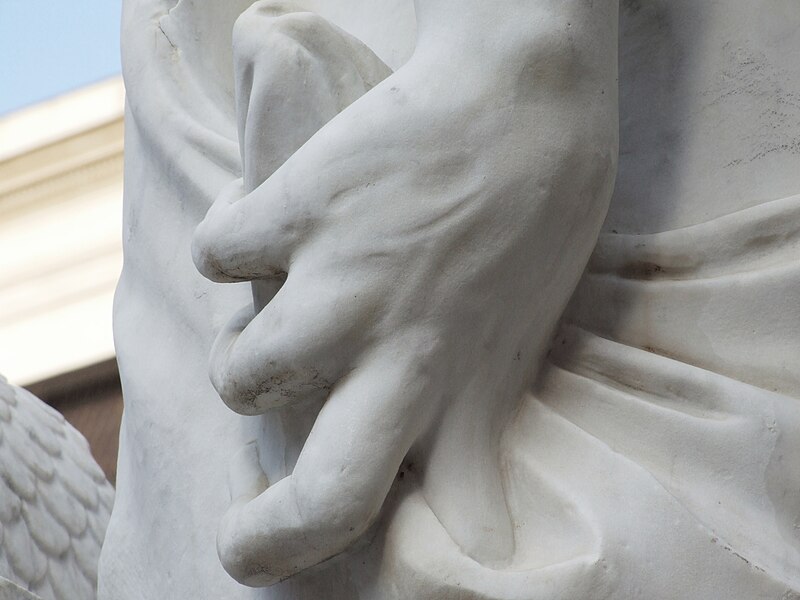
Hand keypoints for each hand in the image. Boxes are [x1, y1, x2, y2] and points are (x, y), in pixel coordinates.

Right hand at [193, 0, 617, 586]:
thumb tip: (486, 545)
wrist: (529, 107)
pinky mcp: (302, 210)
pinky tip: (272, 218)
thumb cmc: (531, 235)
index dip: (292, 549)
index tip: (253, 556)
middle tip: (240, 514)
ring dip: (243, 347)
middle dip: (257, 531)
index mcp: (454, 394)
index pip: (365, 507)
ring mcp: (341, 286)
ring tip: (281, 309)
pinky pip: (216, 253)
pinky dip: (230, 236)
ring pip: (237, 369)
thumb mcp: (512, 357)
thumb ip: (476, 445)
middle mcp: (395, 355)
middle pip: (307, 484)